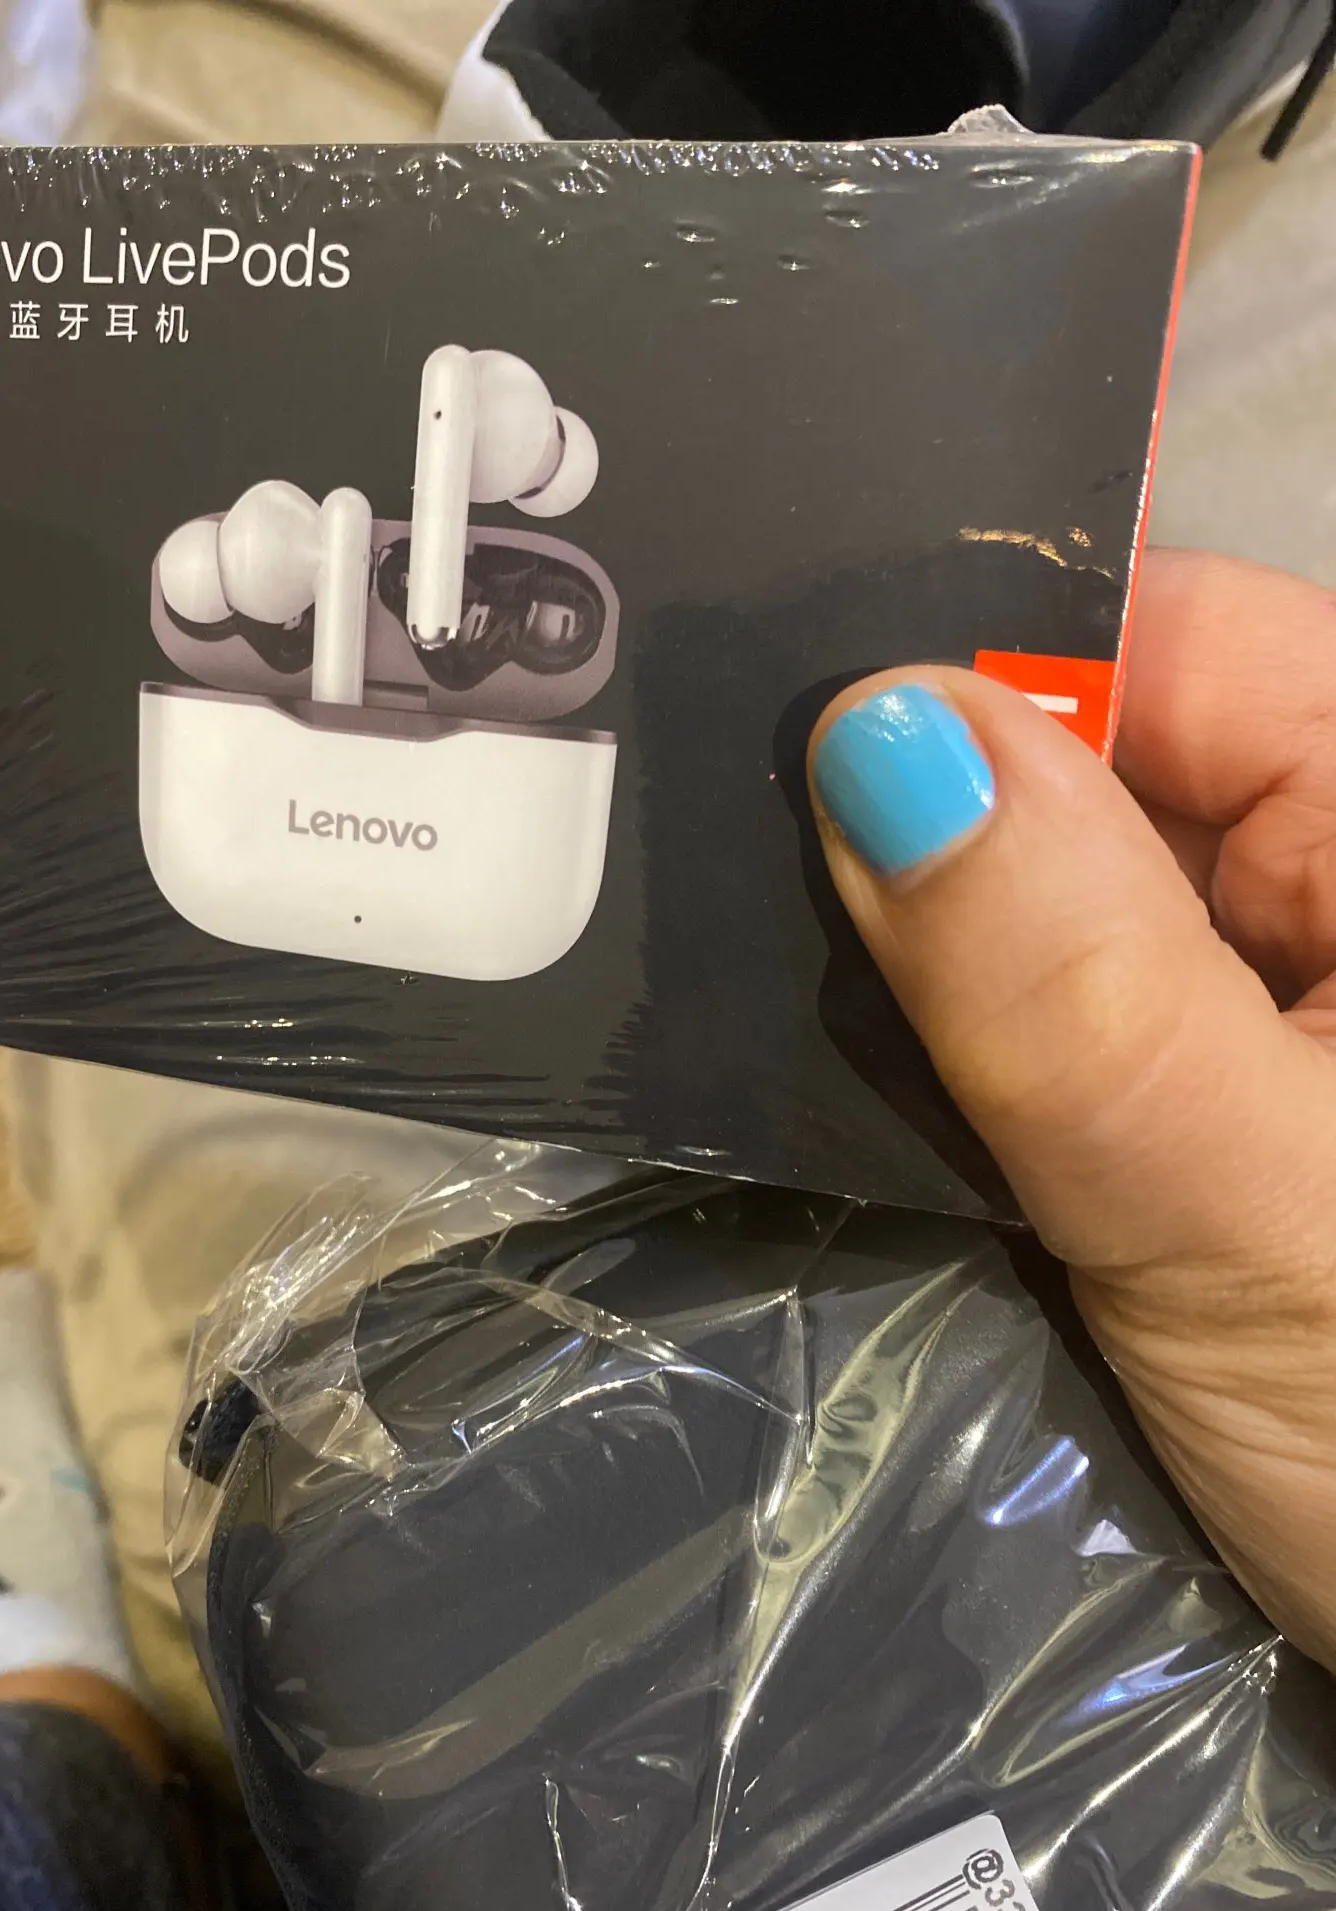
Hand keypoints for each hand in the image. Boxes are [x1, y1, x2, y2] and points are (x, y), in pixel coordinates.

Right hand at [806, 549, 1335, 1667]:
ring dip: (904, 951)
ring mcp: (1249, 1001)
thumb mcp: (1258, 1212)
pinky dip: (931, 1047)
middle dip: (903, 821)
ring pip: (1027, 901)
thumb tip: (878, 729)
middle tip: (695, 872)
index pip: (1163, 642)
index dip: (966, 665)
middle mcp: (1322, 882)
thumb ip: (1075, 983)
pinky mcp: (1185, 1107)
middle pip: (1079, 764)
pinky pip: (1027, 1020)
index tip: (758, 735)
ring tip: (723, 969)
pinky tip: (831, 1073)